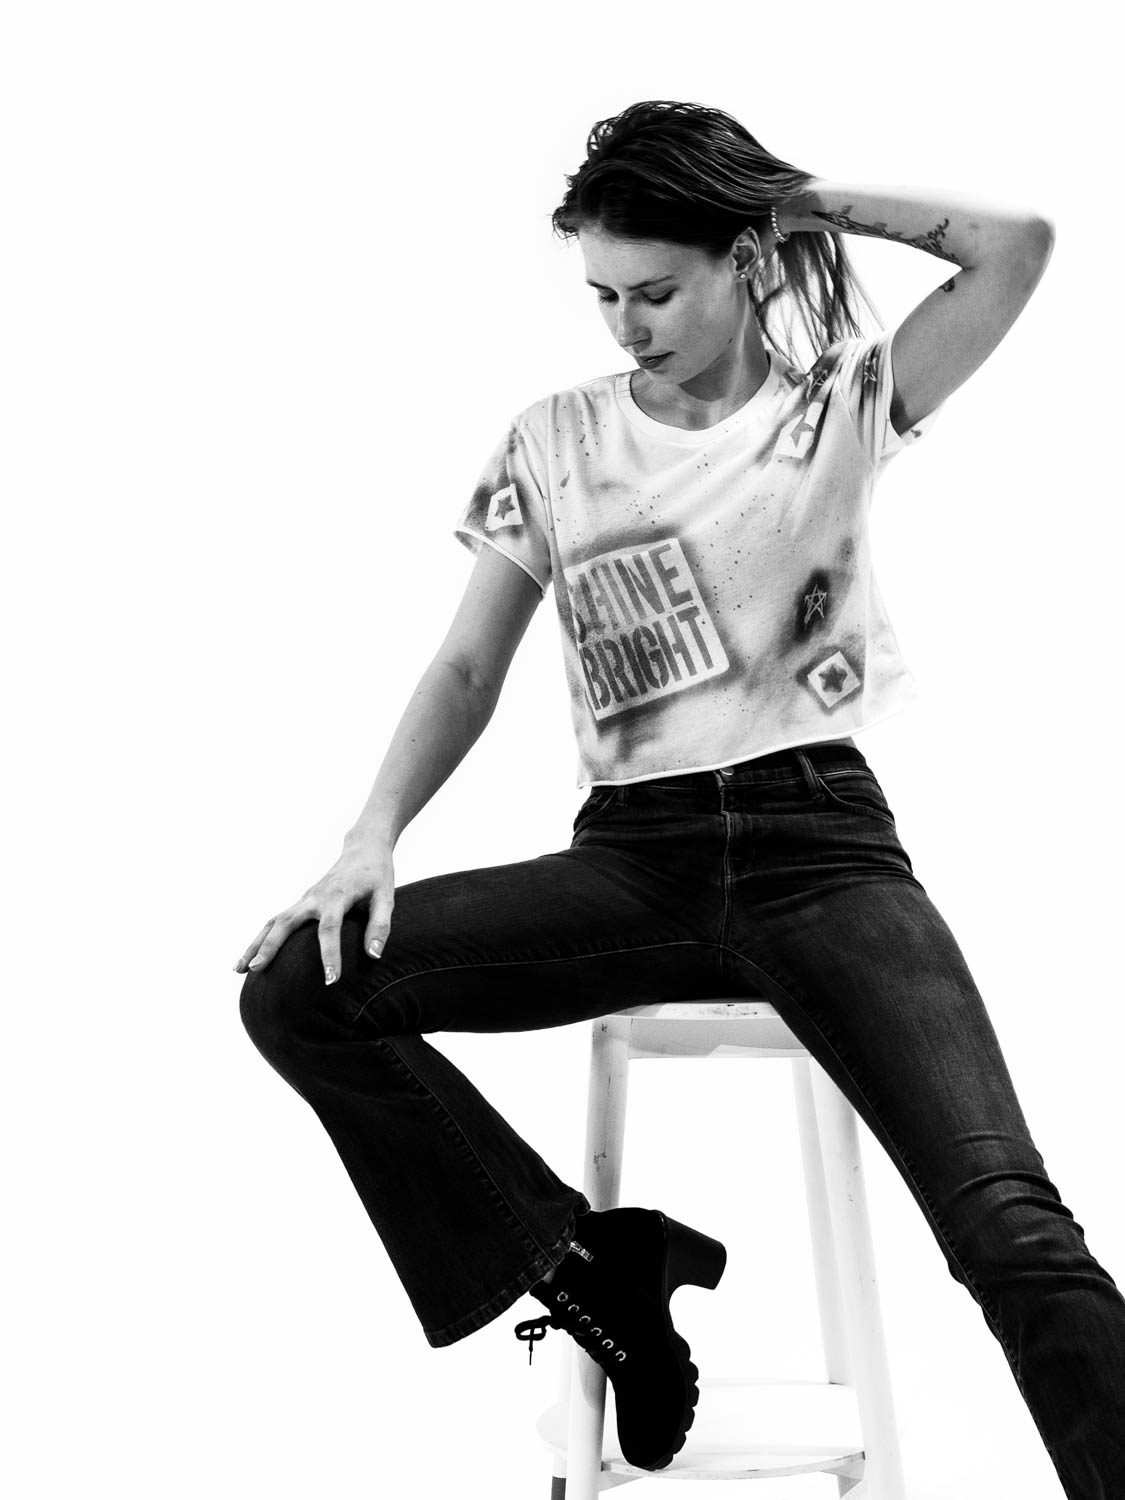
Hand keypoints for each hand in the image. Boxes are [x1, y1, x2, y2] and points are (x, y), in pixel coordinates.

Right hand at [233, 839, 394, 984]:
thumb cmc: (377, 875)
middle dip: (270, 946)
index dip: (330, 954)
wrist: (363, 849)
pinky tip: (248, 959)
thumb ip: (380, 925)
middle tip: (256, 970)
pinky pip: (276, 922)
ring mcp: (304, 900)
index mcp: (337, 895)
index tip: (331, 980)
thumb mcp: (386, 897)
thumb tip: (374, 956)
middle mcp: (315, 897)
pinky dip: (260, 939)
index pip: (330, 927)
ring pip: (273, 922)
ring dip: (255, 944)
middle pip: (286, 922)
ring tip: (238, 970)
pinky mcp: (300, 904)